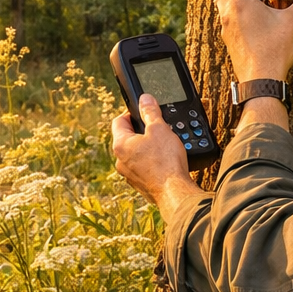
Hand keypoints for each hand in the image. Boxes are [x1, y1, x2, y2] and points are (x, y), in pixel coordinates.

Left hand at [111, 94, 204, 214]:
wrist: (174, 192)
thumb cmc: (165, 161)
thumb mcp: (160, 129)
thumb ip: (150, 112)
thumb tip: (145, 99)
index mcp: (120, 145)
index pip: (119, 121)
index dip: (131, 113)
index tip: (143, 111)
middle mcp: (120, 161)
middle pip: (128, 138)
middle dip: (142, 132)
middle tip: (157, 129)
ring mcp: (129, 175)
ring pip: (136, 155)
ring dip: (147, 148)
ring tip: (164, 146)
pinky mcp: (141, 185)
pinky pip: (144, 168)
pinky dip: (152, 163)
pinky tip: (165, 162)